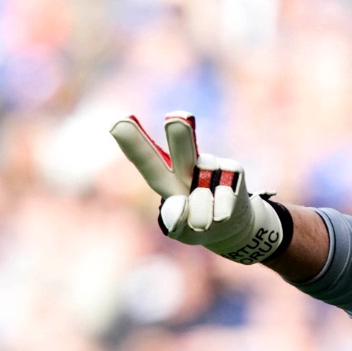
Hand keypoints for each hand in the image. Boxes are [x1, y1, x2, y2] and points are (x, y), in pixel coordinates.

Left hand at [109, 111, 290, 263]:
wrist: (233, 225)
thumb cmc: (197, 225)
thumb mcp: (181, 232)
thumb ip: (176, 222)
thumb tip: (185, 203)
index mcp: (165, 178)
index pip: (147, 162)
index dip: (133, 144)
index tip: (118, 124)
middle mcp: (187, 165)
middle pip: (183, 151)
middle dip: (180, 136)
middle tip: (175, 118)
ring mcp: (212, 165)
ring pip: (203, 195)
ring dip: (201, 217)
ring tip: (205, 222)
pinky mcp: (233, 169)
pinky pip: (224, 202)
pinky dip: (220, 215)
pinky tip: (221, 215)